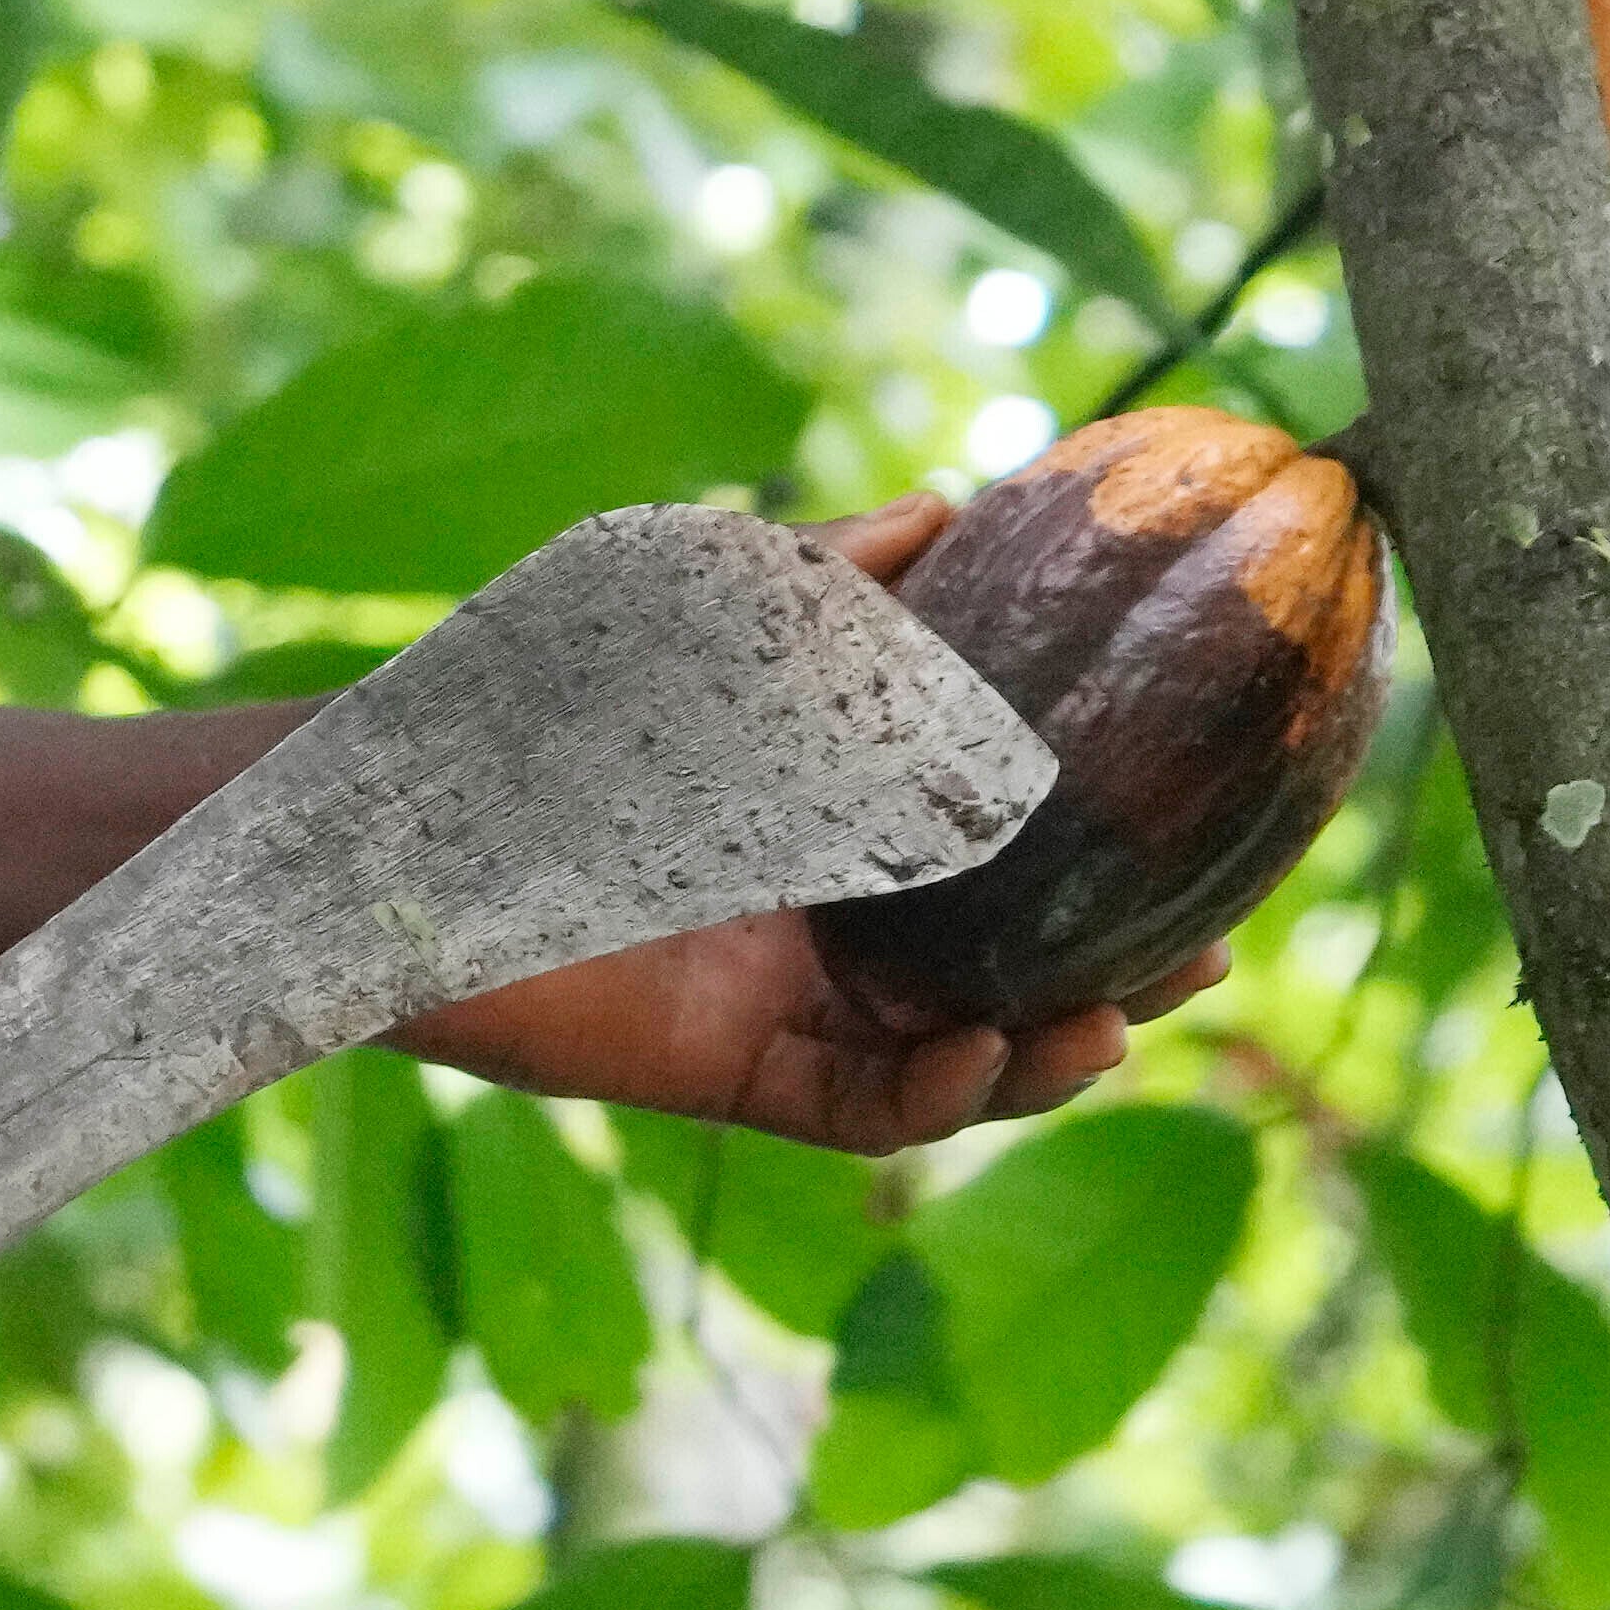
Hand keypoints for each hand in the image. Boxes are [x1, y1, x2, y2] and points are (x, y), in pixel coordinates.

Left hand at [400, 494, 1203, 1156]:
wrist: (395, 810)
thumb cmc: (542, 698)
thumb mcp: (703, 621)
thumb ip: (829, 583)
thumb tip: (950, 500)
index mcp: (836, 824)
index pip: (1004, 859)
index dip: (1108, 866)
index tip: (1214, 849)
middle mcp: (818, 922)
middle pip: (1001, 973)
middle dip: (1111, 977)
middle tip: (1208, 957)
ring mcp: (774, 1004)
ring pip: (948, 1058)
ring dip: (1040, 1052)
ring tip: (1112, 1027)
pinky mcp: (720, 1071)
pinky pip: (856, 1110)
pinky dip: (929, 1095)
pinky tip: (983, 1057)